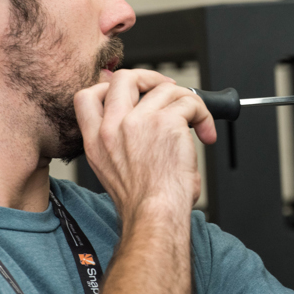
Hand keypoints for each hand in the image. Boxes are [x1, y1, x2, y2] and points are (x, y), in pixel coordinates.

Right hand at [74, 69, 216, 225]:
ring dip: (187, 101)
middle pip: (123, 77)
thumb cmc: (144, 203)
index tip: (134, 94)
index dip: (110, 87)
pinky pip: (191, 103)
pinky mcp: (166, 122)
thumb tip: (145, 123)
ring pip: (165, 88)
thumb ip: (120, 144)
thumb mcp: (114, 172)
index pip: (86, 96)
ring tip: (196, 122)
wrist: (155, 216)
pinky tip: (206, 134)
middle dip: (149, 77)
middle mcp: (112, 128)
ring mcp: (137, 122)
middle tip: (168, 90)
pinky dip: (204, 115)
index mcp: (96, 140)